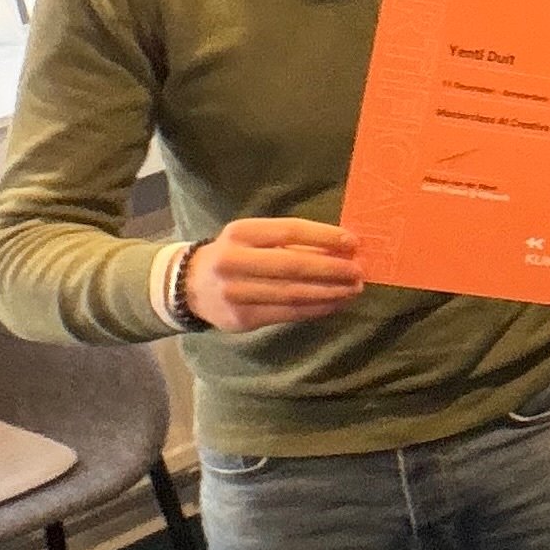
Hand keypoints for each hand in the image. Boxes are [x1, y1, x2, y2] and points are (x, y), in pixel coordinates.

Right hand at [183, 217, 362, 331]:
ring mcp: (235, 292)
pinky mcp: (241, 318)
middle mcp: (233, 261)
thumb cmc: (236, 255)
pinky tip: (335, 303)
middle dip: (332, 269)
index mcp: (239, 233)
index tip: (353, 242)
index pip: (289, 231)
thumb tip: (341, 247)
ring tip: (354, 289)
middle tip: (359, 270)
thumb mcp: (253, 238)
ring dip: (330, 292)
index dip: (324, 236)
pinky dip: (316, 309)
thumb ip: (290, 241)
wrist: (190, 286)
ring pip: (293, 293)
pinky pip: (287, 313)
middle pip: (293, 265)